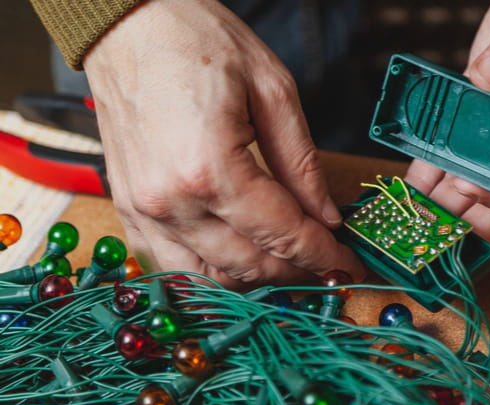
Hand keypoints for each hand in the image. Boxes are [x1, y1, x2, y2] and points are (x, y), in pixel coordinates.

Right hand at [83, 0, 363, 289]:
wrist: (128, 23)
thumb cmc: (195, 40)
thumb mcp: (273, 90)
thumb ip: (302, 164)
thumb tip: (327, 216)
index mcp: (211, 168)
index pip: (282, 234)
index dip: (323, 256)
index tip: (347, 267)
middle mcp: (171, 200)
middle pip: (248, 265)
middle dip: (295, 272)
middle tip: (326, 268)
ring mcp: (143, 209)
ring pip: (208, 277)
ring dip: (253, 280)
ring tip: (286, 265)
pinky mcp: (128, 207)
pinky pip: (169, 264)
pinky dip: (208, 272)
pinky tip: (235, 261)